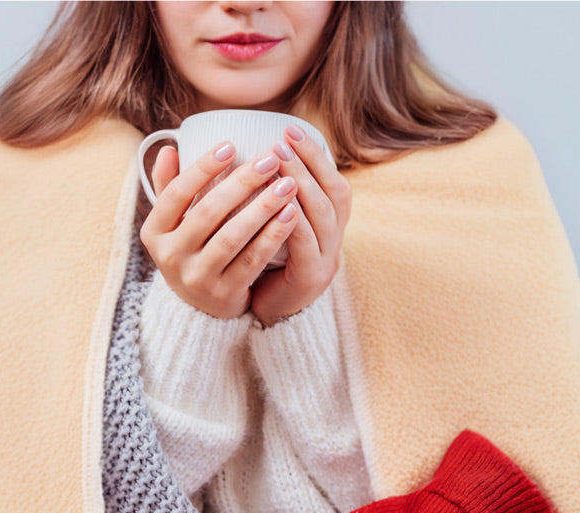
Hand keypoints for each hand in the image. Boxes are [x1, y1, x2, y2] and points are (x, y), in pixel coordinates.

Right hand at [139, 143, 300, 318]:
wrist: (200, 309)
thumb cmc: (191, 251)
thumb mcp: (172, 224)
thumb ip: (168, 188)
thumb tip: (168, 149)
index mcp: (154, 232)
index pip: (176, 193)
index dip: (202, 168)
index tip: (231, 146)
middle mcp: (171, 256)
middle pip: (208, 213)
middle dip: (241, 183)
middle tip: (270, 159)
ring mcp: (197, 278)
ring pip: (232, 237)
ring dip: (262, 208)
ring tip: (287, 185)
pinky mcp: (223, 294)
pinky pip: (251, 261)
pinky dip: (272, 237)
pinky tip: (290, 215)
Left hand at [249, 125, 351, 327]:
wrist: (269, 317)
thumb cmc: (265, 268)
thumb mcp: (271, 229)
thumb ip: (269, 199)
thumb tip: (245, 157)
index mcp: (328, 227)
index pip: (333, 183)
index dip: (316, 155)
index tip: (290, 128)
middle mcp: (334, 241)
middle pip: (333, 194)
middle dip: (308, 162)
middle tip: (282, 140)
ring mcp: (326, 261)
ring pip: (322, 216)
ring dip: (301, 185)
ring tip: (278, 163)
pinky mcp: (310, 280)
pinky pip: (306, 246)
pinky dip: (294, 222)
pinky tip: (279, 204)